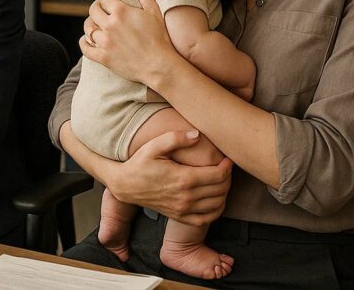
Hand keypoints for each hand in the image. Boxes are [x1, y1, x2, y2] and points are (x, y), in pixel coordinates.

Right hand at [61, 121, 230, 226]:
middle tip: (224, 167)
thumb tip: (197, 135)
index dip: (227, 166)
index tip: (227, 158)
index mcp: (183, 178)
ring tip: (220, 180)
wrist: (125, 185)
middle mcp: (186, 197)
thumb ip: (176, 138)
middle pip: (221, 189)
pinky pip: (207, 218)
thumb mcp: (154, 145)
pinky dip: (217, 210)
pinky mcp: (180, 216)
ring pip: (218, 204)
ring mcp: (184, 209)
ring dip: (224, 192)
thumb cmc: (140, 163)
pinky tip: (215, 199)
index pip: (219, 175)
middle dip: (227, 177)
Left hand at [79, 0, 176, 86]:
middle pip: (93, 10)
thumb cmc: (160, 37)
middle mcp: (109, 25)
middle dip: (96, 7)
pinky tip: (86, 40)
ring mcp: (105, 42)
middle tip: (101, 9)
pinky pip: (85, 48)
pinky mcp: (103, 57)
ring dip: (91, 24)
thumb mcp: (154, 11)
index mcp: (121, 11)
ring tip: (96, 24)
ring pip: (88, 28)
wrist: (159, 65)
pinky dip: (84, 42)